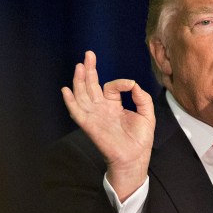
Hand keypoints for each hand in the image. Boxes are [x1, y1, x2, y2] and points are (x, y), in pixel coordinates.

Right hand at [61, 51, 154, 200]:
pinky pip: (77, 113)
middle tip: (88, 54)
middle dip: (89, 70)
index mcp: (114, 105)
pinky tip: (66, 90)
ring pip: (82, 95)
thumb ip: (142, 97)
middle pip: (91, 86)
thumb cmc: (140, 139)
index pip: (110, 87)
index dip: (120, 83)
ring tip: (79, 66)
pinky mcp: (90, 126)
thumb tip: (132, 84)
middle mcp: (101, 109)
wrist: (135, 158)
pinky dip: (70, 102)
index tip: (130, 86)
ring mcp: (94, 116)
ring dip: (79, 81)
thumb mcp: (147, 114)